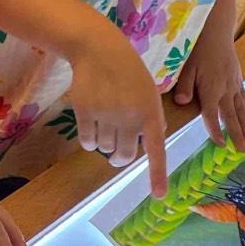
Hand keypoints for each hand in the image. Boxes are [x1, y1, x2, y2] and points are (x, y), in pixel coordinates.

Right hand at [68, 25, 167, 194]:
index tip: (159, 196)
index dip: (157, 174)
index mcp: (149, 113)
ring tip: (105, 121)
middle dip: (119, 158)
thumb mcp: (148, 91)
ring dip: (103, 143)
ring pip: (103, 148)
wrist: (99, 49)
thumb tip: (152, 140)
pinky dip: (88, 140)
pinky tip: (91, 122)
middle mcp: (129, 117)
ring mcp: (106, 115)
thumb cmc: (128, 72)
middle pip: (124, 155)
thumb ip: (151, 118)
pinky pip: (87, 141)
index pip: (156, 149)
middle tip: (117, 154)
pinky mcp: (85, 112)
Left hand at [173, 28, 244, 148]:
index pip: (212, 114)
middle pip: (232, 116)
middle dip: (238, 135)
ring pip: (243, 111)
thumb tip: (181, 103)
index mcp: (211, 88)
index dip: (216, 130)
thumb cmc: (197, 48)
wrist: (215, 30)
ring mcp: (234, 86)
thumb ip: (184, 86)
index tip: (220, 145)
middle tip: (244, 151)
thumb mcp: (186, 66)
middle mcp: (225, 89)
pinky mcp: (238, 81)